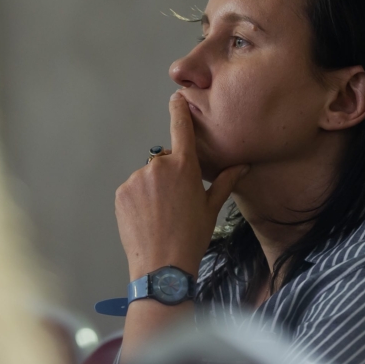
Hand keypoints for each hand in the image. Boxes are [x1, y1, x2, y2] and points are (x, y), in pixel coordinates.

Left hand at [113, 94, 247, 279]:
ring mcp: (137, 179)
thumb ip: (224, 182)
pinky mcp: (122, 192)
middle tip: (176, 203)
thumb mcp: (211, 209)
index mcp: (184, 166)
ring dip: (153, 188)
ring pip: (147, 176)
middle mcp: (159, 166)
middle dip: (170, 175)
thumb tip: (243, 165)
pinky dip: (138, 199)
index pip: (181, 128)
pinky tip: (147, 219)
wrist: (161, 265)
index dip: (179, 110)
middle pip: (165, 161)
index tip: (176, 97)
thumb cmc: (191, 238)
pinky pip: (133, 189)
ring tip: (161, 215)